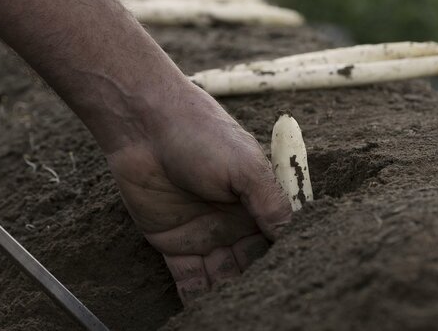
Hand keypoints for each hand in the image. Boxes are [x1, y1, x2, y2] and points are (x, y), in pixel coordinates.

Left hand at [105, 85, 291, 302]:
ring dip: (228, 296)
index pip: (276, 240)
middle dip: (256, 286)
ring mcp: (204, 235)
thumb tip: (294, 234)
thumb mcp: (245, 165)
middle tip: (264, 309)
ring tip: (237, 317)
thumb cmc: (200, 135)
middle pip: (250, 264)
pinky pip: (189, 279)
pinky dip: (197, 298)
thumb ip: (270, 202)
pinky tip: (205, 316)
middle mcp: (234, 222)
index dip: (282, 262)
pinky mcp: (174, 244)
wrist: (143, 125)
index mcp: (257, 201)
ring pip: (222, 276)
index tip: (290, 286)